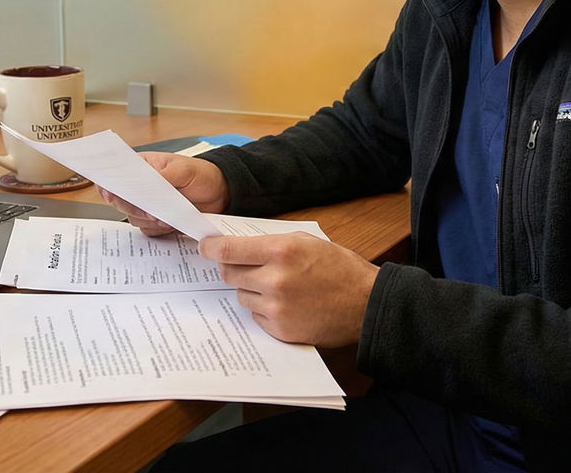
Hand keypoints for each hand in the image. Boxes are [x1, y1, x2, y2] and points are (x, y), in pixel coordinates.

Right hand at [98, 152, 228, 236]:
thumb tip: (144, 185)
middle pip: (120, 200)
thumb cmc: (202, 174)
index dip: (108, 184)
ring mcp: (148, 205)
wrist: (221, 194)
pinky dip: (159, 229)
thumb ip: (163, 176)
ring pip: (133, 217)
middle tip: (150, 208)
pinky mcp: (157, 220)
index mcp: (142, 166)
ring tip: (167, 215)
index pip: (115, 173)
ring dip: (149, 219)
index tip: (110, 193)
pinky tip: (171, 222)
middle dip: (134, 207)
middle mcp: (141, 186)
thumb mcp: (184, 170)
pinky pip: (148, 230)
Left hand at [198, 233, 378, 347]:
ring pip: (241, 295)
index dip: (210, 248)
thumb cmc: (339, 268)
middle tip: (247, 267)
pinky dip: (264, 309)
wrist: (365, 304)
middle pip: (229, 273)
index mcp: (281, 250)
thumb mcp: (307, 241)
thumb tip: (237, 245)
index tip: (205, 247)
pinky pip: (256, 316)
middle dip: (233, 268)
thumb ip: (270, 242)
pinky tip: (286, 304)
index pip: (228, 250)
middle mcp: (274, 279)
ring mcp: (276, 307)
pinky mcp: (279, 329)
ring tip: (277, 287)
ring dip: (251, 290)